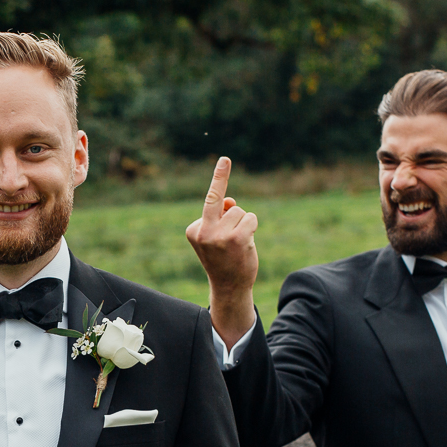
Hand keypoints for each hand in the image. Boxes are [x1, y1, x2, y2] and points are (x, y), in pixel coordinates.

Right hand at [183, 156, 259, 346]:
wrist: (229, 288)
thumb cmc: (224, 260)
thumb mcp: (217, 237)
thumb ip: (221, 217)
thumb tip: (231, 201)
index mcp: (193, 229)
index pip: (210, 201)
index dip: (219, 178)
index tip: (224, 159)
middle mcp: (203, 230)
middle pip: (221, 200)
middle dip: (220, 174)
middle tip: (225, 159)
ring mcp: (218, 235)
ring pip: (239, 212)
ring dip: (243, 224)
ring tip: (238, 244)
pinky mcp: (236, 239)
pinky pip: (250, 219)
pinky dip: (252, 227)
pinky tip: (246, 244)